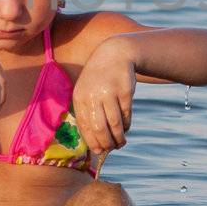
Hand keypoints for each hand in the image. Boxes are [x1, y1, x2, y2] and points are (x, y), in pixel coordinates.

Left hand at [71, 38, 137, 153]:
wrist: (114, 54)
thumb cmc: (98, 78)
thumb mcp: (86, 91)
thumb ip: (87, 112)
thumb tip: (93, 141)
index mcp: (80, 97)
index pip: (84, 125)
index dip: (91, 141)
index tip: (98, 151)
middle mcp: (93, 95)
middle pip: (99, 127)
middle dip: (105, 143)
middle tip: (110, 149)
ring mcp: (110, 92)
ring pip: (114, 123)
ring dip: (118, 137)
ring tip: (121, 143)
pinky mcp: (125, 91)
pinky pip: (126, 114)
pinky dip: (126, 125)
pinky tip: (126, 129)